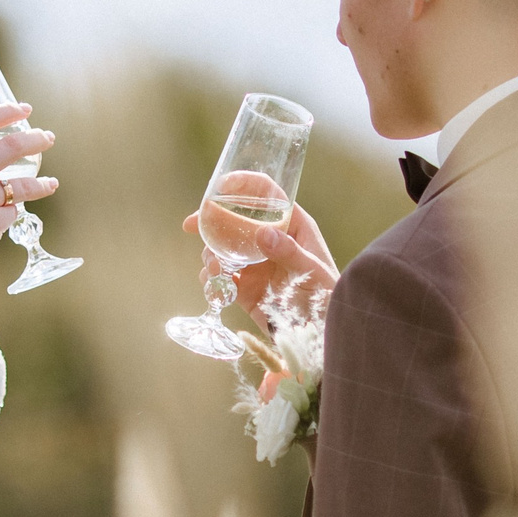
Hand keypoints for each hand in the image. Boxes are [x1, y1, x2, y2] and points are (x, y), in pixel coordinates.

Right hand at [181, 198, 337, 327]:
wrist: (320, 331)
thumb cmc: (326, 295)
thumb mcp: (313, 271)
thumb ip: (290, 253)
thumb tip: (263, 233)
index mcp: (291, 226)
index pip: (267, 194)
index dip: (244, 184)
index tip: (221, 187)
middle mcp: (270, 240)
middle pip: (235, 218)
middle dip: (211, 220)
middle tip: (191, 225)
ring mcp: (255, 263)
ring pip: (223, 248)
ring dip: (211, 254)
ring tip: (215, 268)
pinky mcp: (245, 287)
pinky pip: (221, 277)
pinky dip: (212, 278)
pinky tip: (214, 284)